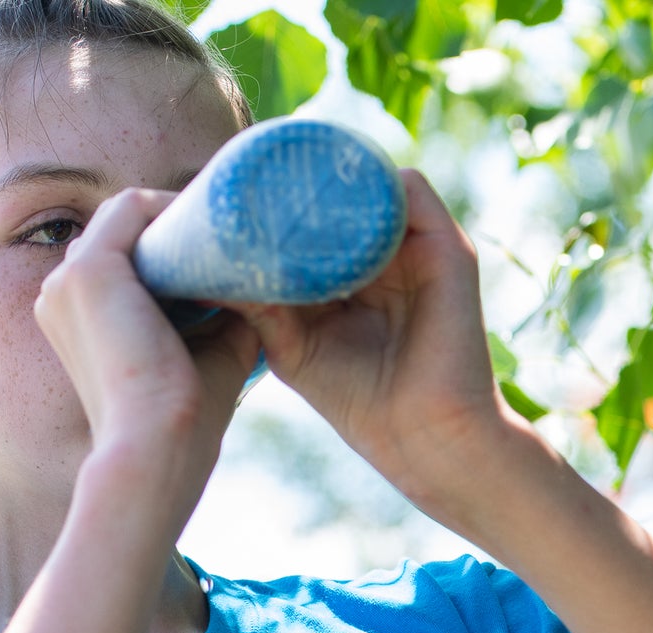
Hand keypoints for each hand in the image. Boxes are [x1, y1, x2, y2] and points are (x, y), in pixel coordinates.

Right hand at [34, 187, 261, 498]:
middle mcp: (61, 298)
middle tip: (233, 222)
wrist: (156, 449)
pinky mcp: (87, 271)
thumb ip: (224, 313)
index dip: (172, 247)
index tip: (222, 245)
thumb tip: (260, 282)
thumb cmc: (184, 423)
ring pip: (127, 217)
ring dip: (178, 212)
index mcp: (79, 324)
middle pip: (122, 234)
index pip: (121, 262)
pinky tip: (216, 217)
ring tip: (231, 216)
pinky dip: (175, 206)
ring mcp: (67, 282)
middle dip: (176, 225)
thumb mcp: (211, 355)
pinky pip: (133, 209)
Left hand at [228, 171, 514, 527]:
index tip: (230, 195)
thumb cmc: (360, 402)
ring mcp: (416, 248)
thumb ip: (259, 304)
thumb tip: (205, 267)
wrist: (423, 437)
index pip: (313, 219)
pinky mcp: (446, 248)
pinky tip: (332, 198)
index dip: (277, 204)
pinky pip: (408, 188)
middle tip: (247, 174)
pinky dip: (372, 182)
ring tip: (284, 181)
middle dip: (298, 180)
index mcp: (352, 276)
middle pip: (340, 193)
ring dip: (330, 176)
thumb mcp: (293, 346)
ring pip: (369, 183)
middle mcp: (386, 255)